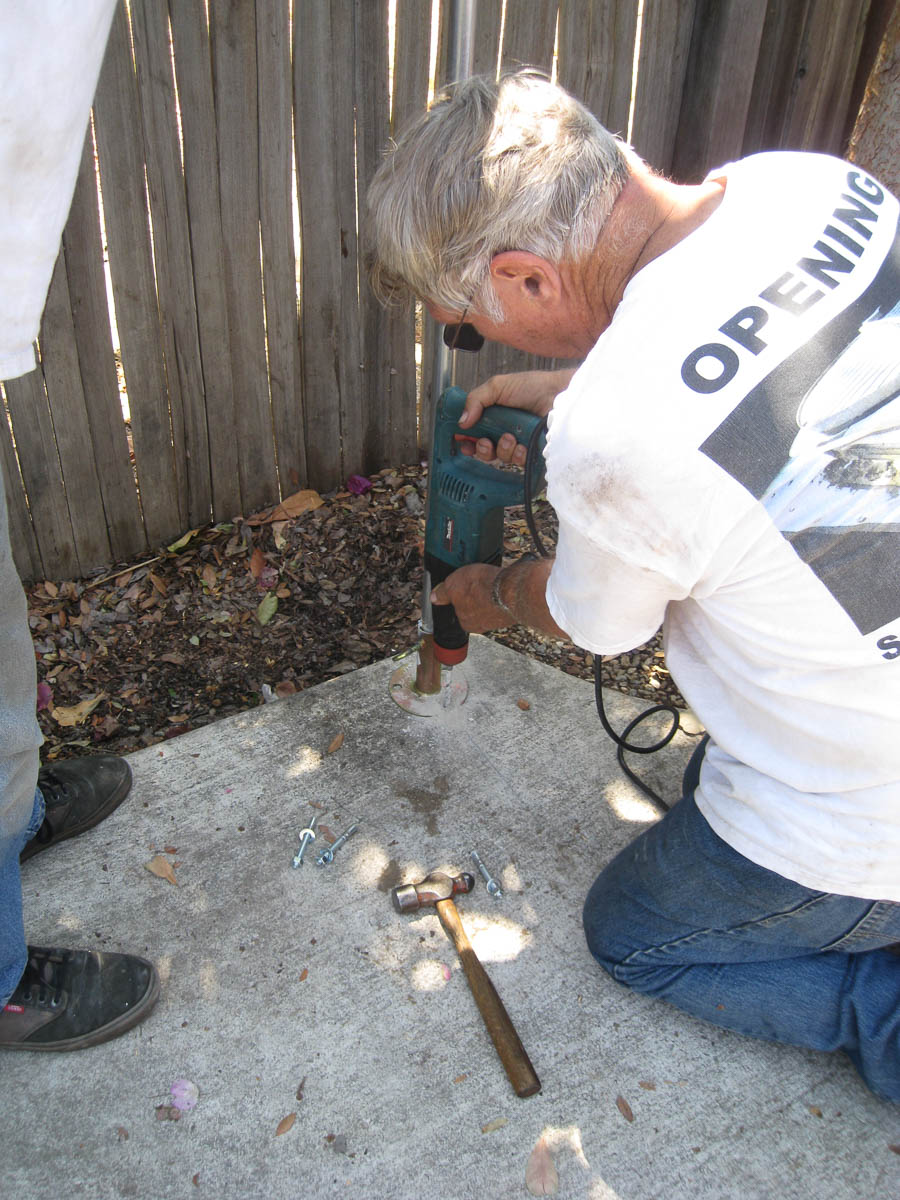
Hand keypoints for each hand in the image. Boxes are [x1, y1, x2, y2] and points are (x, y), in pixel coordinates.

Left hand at [431, 564, 510, 631]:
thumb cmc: (481, 588)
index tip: (463, 589)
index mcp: (466, 623)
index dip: (459, 598)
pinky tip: (500, 584)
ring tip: (488, 581)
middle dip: (474, 597)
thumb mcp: (453, 585)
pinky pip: (503, 601)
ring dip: (489, 595)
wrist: (511, 589)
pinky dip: (501, 594)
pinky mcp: (512, 611)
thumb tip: (434, 598)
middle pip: (474, 610)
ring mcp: (499, 619)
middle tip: (475, 583)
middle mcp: (483, 625)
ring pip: (489, 606)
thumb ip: (443, 593)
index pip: (458, 612)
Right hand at [456, 369, 575, 464]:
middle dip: (482, 449)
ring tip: (511, 437)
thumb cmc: (532, 386)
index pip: (473, 433)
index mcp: (492, 416)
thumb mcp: (497, 386)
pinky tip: (523, 444)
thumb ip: (475, 400)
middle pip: (484, 451)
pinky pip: (518, 462)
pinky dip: (518, 454)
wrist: (559, 394)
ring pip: (501, 457)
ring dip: (502, 448)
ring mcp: (518, 442)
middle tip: (485, 442)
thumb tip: (461, 421)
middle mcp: (503, 430)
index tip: (463, 442)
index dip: (466, 440)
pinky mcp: (531, 452)